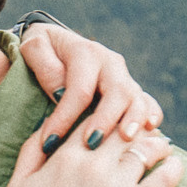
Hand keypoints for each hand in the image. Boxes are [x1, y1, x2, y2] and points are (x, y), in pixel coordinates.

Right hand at [0, 122, 180, 186]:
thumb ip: (31, 152)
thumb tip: (49, 125)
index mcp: (65, 158)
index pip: (93, 119)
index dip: (106, 116)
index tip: (115, 119)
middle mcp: (93, 167)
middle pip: (124, 130)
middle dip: (135, 125)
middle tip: (145, 127)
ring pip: (148, 149)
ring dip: (158, 143)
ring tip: (162, 145)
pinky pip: (164, 179)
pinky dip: (173, 167)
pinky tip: (175, 165)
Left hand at [18, 23, 163, 154]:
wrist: (58, 43)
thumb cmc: (43, 50)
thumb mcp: (34, 47)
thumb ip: (43, 65)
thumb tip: (60, 93)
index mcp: (85, 52)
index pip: (79, 89)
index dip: (64, 117)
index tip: (49, 142)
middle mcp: (110, 63)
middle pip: (117, 91)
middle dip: (106, 119)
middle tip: (92, 143)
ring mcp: (124, 76)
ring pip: (137, 97)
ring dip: (134, 119)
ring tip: (125, 139)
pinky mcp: (132, 90)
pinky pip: (148, 101)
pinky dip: (152, 114)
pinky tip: (151, 130)